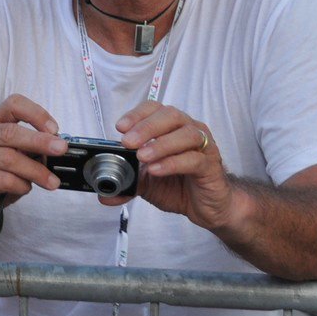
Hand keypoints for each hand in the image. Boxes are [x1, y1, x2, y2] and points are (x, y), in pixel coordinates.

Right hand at [0, 94, 65, 240]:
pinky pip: (3, 180)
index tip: (54, 129)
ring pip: (8, 158)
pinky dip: (20, 185)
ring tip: (51, 181)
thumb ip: (29, 151)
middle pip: (9, 132)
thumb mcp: (13, 160)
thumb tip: (56, 147)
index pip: (12, 105)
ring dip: (35, 170)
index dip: (36, 113)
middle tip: (61, 149)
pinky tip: (24, 189)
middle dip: (39, 140)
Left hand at [117, 101, 239, 229]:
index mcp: (172, 128)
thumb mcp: (148, 183)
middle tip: (128, 142)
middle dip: (146, 127)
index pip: (154, 109)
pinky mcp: (211, 166)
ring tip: (142, 156)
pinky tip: (157, 170)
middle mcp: (189, 130)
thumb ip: (128, 183)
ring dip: (161, 144)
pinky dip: (173, 163)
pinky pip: (194, 159)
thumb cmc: (179, 185)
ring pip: (186, 134)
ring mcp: (203, 147)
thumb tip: (104, 195)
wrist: (207, 206)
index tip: (120, 127)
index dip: (137, 114)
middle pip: (170, 115)